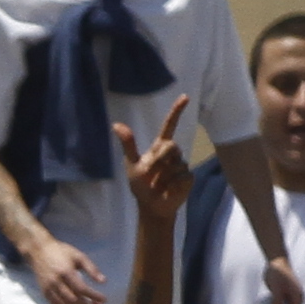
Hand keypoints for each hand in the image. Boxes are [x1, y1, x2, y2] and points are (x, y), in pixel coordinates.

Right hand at [23, 230, 108, 303]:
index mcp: (66, 271)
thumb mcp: (78, 256)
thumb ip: (91, 268)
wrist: (39, 251)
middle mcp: (56, 282)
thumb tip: (103, 281)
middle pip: (74, 300)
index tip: (103, 299)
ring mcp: (49, 289)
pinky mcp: (44, 293)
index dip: (94, 296)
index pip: (82, 289)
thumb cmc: (61, 252)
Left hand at [118, 95, 198, 232]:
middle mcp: (172, 154)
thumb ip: (128, 144)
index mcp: (159, 147)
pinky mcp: (188, 178)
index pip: (169, 125)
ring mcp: (182, 165)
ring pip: (177, 163)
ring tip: (159, 184)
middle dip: (160, 159)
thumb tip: (116, 124)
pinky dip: (173, 184)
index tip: (185, 97)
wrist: (152, 207)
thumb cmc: (141, 186)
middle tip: (151, 172)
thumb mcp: (132, 165)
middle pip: (172, 146)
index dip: (176, 111)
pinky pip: (183, 176)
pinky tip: (169, 190)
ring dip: (164, 176)